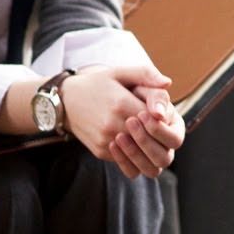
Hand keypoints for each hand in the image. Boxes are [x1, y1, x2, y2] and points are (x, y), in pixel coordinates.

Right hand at [58, 65, 175, 176]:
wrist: (66, 101)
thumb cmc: (98, 84)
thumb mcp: (120, 72)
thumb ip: (146, 74)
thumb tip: (167, 84)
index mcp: (121, 103)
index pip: (155, 118)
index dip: (164, 118)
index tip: (163, 113)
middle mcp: (113, 124)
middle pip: (149, 139)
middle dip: (159, 135)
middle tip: (162, 127)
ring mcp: (106, 140)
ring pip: (140, 154)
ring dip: (150, 148)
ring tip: (151, 136)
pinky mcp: (101, 151)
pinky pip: (128, 160)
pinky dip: (136, 154)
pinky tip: (138, 142)